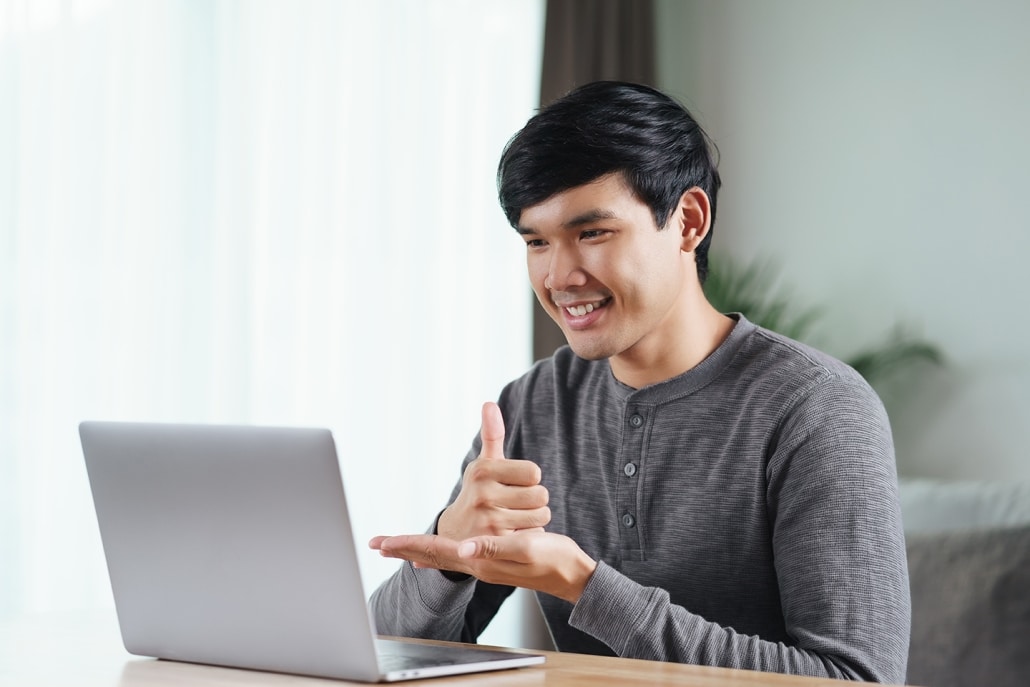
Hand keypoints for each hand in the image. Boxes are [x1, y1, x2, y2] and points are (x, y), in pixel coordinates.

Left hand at [369, 531, 596, 603]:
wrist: (571, 575)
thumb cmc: (553, 560)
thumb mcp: (526, 549)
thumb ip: (495, 548)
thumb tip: (464, 547)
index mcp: (480, 560)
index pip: (435, 551)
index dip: (407, 544)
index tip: (381, 542)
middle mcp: (477, 564)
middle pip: (432, 555)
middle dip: (403, 548)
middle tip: (376, 543)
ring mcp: (483, 565)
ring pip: (441, 556)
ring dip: (417, 549)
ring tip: (396, 547)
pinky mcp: (491, 560)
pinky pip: (454, 557)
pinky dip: (437, 555)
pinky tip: (432, 558)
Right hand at [436, 402, 549, 540]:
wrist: (455, 535)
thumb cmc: (478, 493)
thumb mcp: (483, 465)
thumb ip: (492, 435)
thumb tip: (489, 404)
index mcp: (483, 470)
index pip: (534, 472)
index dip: (529, 479)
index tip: (514, 485)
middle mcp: (483, 494)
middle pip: (541, 494)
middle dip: (534, 500)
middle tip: (516, 505)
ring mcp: (489, 521)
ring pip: (541, 515)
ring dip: (534, 518)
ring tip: (515, 519)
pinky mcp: (497, 544)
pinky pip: (534, 534)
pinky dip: (529, 535)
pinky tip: (513, 535)